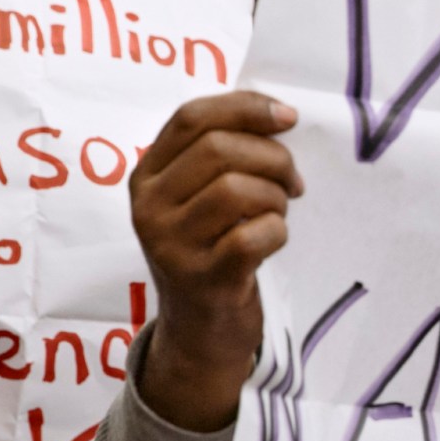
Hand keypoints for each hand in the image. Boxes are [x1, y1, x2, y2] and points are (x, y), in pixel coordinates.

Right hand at [129, 92, 302, 431]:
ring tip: (277, 214)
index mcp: (147, 176)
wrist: (200, 332)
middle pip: (219, 150)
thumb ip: (223, 155)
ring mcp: (170, 245)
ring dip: (275, 197)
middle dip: (273, 158)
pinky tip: (272, 242)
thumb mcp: (200, 199)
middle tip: (292, 183)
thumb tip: (278, 114)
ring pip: (237, 190)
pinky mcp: (199, 279)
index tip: (288, 118)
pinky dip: (277, 232)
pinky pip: (252, 237)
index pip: (192, 117)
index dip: (245, 108)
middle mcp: (148, 207)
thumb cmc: (212, 252)